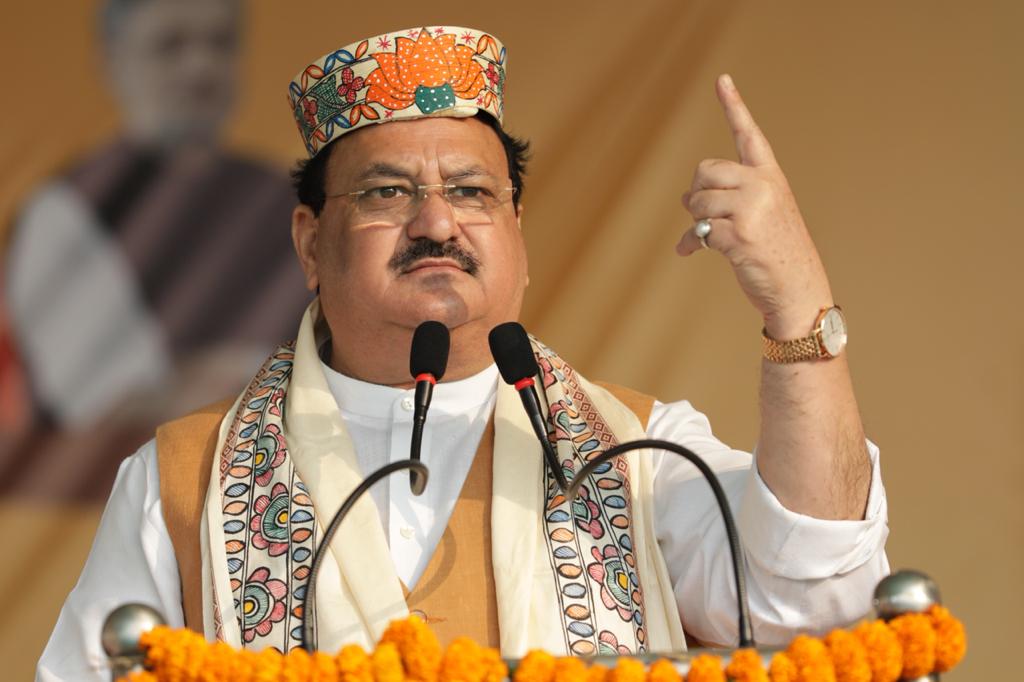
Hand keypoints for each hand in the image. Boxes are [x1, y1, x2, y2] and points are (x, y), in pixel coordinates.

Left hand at [676, 74, 831, 339]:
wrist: (798, 288)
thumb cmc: (776, 253)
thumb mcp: (760, 217)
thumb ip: (728, 199)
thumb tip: (683, 198)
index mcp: (770, 177)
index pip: (749, 135)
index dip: (734, 106)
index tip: (722, 80)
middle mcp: (763, 186)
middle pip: (706, 171)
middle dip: (696, 194)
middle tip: (702, 215)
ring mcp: (753, 209)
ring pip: (697, 201)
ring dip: (694, 221)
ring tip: (704, 236)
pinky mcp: (740, 234)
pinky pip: (699, 230)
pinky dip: (690, 243)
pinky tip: (689, 253)